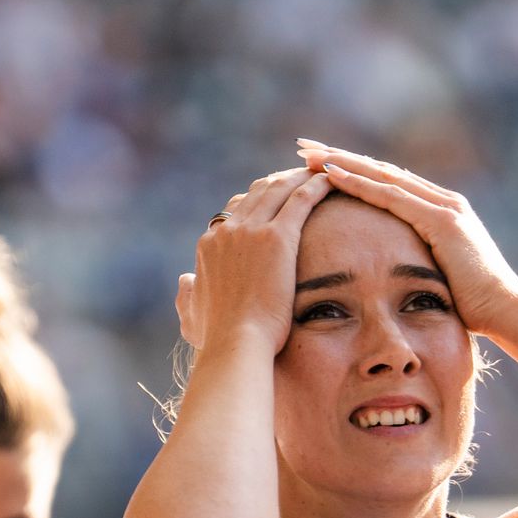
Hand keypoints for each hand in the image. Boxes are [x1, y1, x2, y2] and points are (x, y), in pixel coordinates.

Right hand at [177, 166, 331, 355]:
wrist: (236, 344)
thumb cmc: (218, 338)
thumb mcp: (192, 314)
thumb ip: (187, 295)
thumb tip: (186, 280)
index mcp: (208, 244)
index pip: (234, 210)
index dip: (257, 201)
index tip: (276, 201)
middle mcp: (226, 230)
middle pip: (257, 192)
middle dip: (281, 181)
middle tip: (302, 179)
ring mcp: (251, 230)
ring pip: (279, 188)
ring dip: (300, 176)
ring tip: (320, 173)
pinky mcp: (278, 237)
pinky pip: (301, 199)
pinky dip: (316, 186)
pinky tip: (331, 181)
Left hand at [296, 140, 517, 339]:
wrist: (506, 312)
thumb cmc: (472, 307)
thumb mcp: (437, 278)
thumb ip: (419, 265)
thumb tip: (394, 276)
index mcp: (439, 212)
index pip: (388, 183)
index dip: (353, 170)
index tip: (318, 165)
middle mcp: (442, 201)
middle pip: (381, 170)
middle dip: (342, 157)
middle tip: (305, 146)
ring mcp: (444, 207)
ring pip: (382, 175)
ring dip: (343, 162)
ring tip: (309, 154)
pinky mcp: (442, 221)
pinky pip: (391, 197)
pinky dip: (359, 184)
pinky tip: (331, 175)